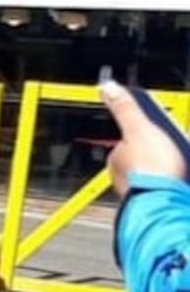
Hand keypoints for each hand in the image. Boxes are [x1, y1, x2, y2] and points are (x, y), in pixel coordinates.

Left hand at [103, 80, 186, 195]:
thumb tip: (108, 88)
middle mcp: (123, 177)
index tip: (166, 131)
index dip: (151, 133)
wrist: (165, 202)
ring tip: (182, 162)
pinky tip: (183, 179)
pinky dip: (175, 181)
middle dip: (163, 151)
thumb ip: (125, 109)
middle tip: (178, 147)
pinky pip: (167, 188)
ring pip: (156, 174)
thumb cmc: (151, 166)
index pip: (132, 140)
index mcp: (116, 159)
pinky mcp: (155, 203)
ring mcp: (139, 191)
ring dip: (170, 167)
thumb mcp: (140, 128)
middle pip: (146, 157)